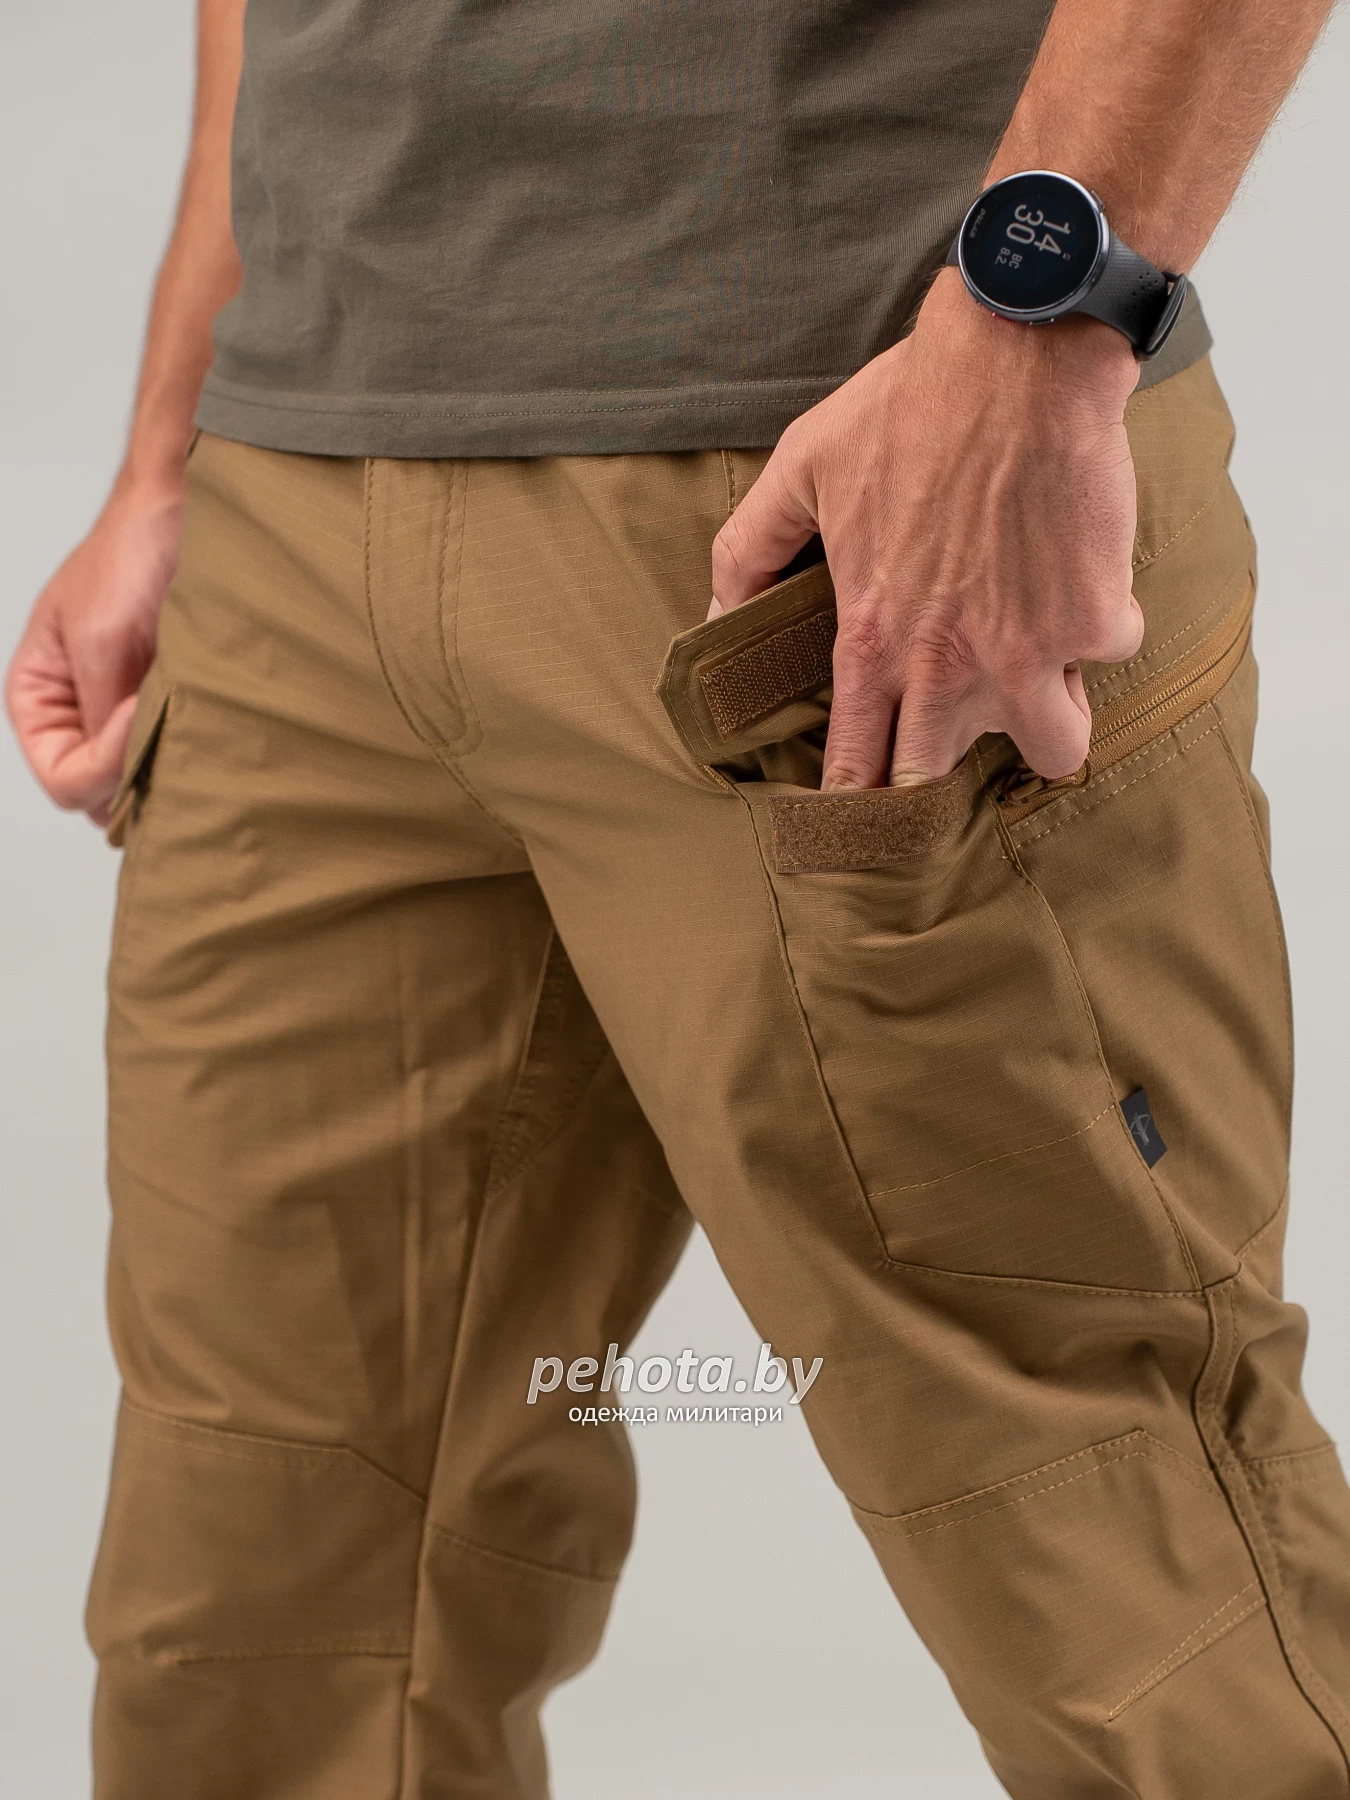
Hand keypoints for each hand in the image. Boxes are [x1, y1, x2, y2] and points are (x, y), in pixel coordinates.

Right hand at [6, 479, 183, 825]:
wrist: (183, 513)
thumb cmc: (130, 558)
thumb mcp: (103, 642)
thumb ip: (100, 718)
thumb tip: (117, 784)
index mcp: (37, 697)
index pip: (63, 781)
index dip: (103, 766)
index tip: (137, 713)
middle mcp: (78, 713)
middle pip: (103, 791)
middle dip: (139, 769)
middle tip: (170, 720)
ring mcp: (125, 712)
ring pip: (143, 777)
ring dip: (169, 757)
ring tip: (192, 711)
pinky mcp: (169, 704)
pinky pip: (177, 751)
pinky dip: (194, 742)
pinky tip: (210, 713)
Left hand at [709, 272, 1143, 789]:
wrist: (1020, 361)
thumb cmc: (909, 408)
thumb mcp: (802, 467)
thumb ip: (748, 550)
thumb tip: (715, 618)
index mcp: (874, 644)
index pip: (854, 770)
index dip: (854, 808)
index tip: (860, 821)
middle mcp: (949, 668)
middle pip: (943, 786)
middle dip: (943, 778)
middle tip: (950, 739)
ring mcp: (1030, 652)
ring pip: (1055, 750)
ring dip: (1047, 721)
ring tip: (1035, 673)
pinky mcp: (1098, 619)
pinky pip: (1109, 654)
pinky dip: (1100, 625)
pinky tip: (1080, 579)